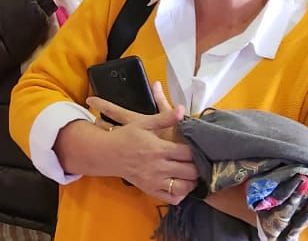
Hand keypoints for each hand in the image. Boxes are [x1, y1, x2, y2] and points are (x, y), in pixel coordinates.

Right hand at [85, 82, 196, 204]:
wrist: (108, 153)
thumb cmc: (127, 136)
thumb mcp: (144, 123)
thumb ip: (165, 117)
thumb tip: (182, 109)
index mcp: (159, 149)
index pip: (188, 153)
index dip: (197, 151)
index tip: (198, 149)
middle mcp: (158, 167)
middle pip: (190, 171)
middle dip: (197, 167)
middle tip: (199, 163)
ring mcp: (154, 181)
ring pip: (183, 187)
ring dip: (191, 182)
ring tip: (192, 176)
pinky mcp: (150, 190)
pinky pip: (171, 198)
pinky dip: (180, 195)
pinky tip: (181, 186)